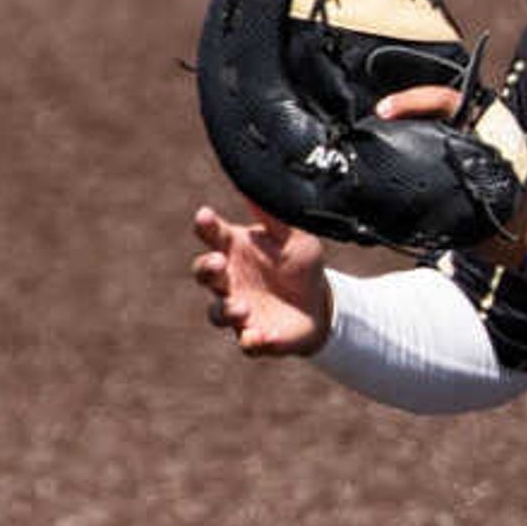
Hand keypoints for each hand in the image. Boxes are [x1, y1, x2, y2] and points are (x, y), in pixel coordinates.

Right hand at [191, 204, 330, 354]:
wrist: (322, 305)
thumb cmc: (301, 265)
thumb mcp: (295, 237)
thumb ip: (273, 216)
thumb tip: (256, 182)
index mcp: (236, 249)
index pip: (212, 235)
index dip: (205, 226)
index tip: (205, 216)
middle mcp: (230, 280)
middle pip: (204, 273)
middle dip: (206, 268)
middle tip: (219, 262)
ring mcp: (239, 310)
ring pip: (218, 313)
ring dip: (226, 311)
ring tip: (242, 307)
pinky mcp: (256, 336)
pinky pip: (247, 343)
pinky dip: (251, 341)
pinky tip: (259, 336)